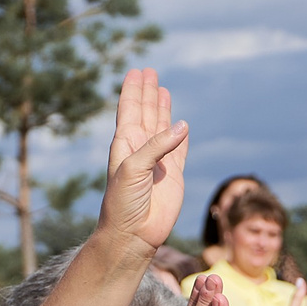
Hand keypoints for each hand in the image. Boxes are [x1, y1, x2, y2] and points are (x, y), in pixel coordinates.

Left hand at [93, 69, 189, 255]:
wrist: (132, 234)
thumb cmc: (124, 203)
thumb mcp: (134, 169)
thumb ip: (157, 146)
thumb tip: (183, 124)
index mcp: (125, 144)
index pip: (129, 110)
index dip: (133, 90)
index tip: (136, 71)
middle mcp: (141, 149)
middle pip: (145, 112)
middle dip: (147, 92)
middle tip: (149, 71)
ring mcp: (158, 161)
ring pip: (162, 127)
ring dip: (162, 108)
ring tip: (162, 89)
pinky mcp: (174, 175)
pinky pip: (180, 149)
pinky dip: (181, 136)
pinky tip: (182, 124)